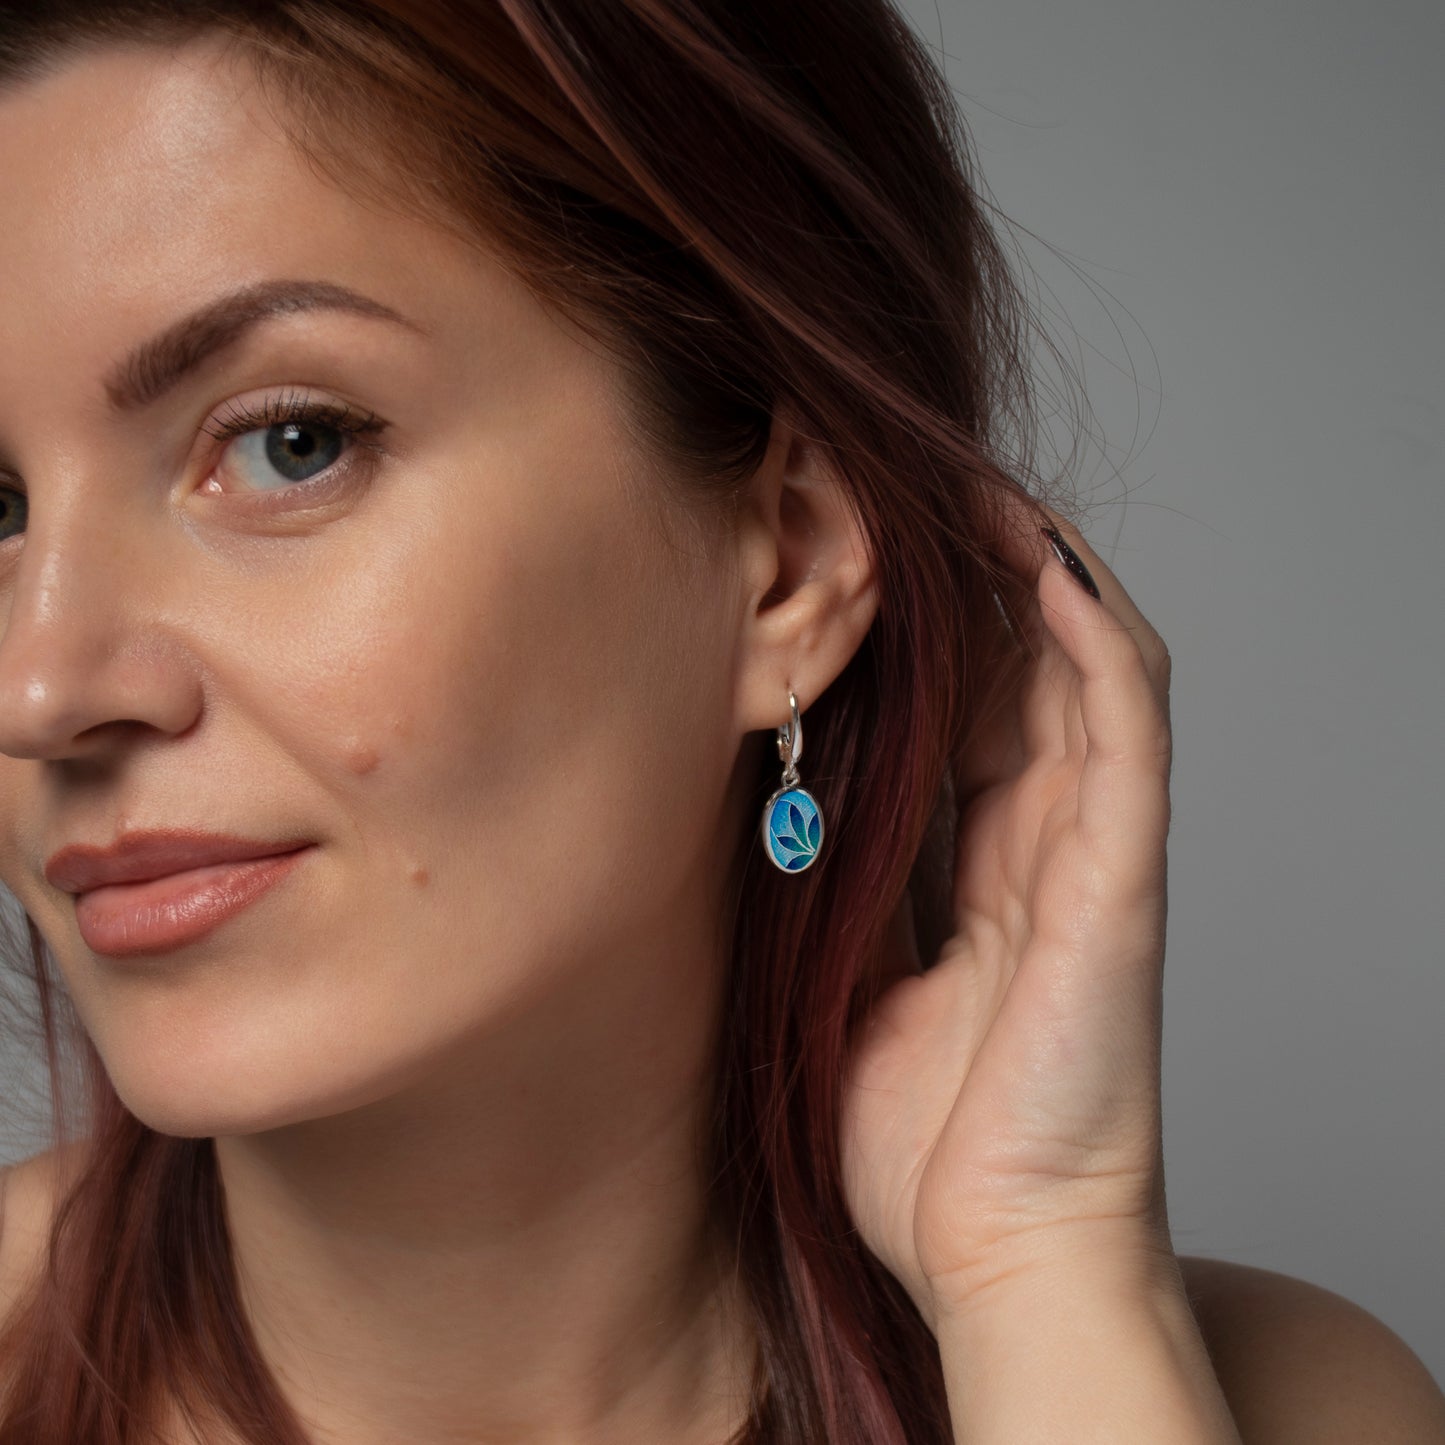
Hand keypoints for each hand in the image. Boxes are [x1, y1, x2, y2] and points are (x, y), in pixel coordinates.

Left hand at [839, 508, 1176, 1329]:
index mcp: (986, 869)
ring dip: (1040, 574)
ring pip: (1088, 673)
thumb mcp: (856, 980)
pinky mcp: (1121, 883)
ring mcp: (1094, 856)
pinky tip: (1046, 566)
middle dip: (976, 577)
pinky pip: (1126, 734)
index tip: (858, 558)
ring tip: (978, 489)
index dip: (928, 629)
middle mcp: (1048, 844)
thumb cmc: (926, 1139)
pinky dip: (1095, 642)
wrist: (997, 1251)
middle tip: (907, 490)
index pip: (969, 712)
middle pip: (1027, 671)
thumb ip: (850, 889)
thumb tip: (788, 815)